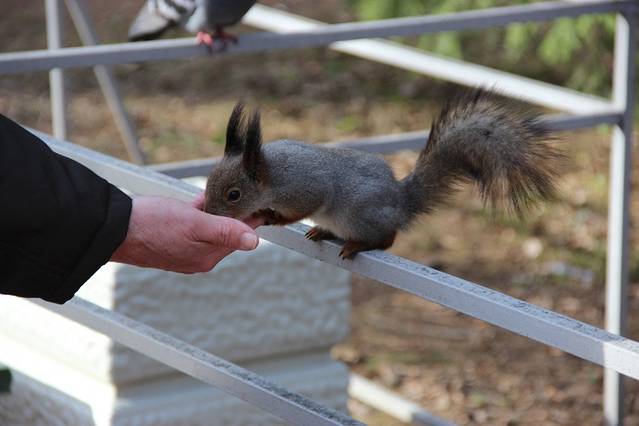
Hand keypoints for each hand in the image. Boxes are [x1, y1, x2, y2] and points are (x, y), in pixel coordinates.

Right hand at [111, 193, 261, 272]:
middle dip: (236, 213)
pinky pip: (193, 225)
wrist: (112, 229)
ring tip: (231, 193)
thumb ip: (224, 231)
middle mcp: (198, 256)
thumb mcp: (194, 224)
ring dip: (218, 211)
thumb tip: (254, 241)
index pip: (239, 235)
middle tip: (249, 192)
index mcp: (207, 256)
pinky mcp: (171, 240)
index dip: (251, 217)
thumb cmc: (152, 225)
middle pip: (226, 232)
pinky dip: (200, 211)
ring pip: (210, 227)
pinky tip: (202, 198)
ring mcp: (184, 249)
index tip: (262, 200)